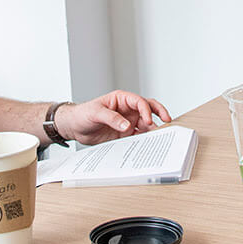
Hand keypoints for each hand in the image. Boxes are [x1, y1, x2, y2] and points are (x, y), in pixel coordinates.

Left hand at [56, 90, 172, 144]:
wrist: (75, 127)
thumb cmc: (83, 114)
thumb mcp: (95, 113)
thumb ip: (111, 118)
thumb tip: (126, 125)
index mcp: (122, 99)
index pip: (139, 102)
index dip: (146, 110)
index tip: (147, 121)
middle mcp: (128, 109)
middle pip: (149, 109)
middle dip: (159, 114)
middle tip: (167, 121)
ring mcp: (128, 122)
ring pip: (146, 124)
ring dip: (153, 129)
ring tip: (158, 137)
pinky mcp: (126, 134)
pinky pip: (139, 136)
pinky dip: (145, 139)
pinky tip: (149, 144)